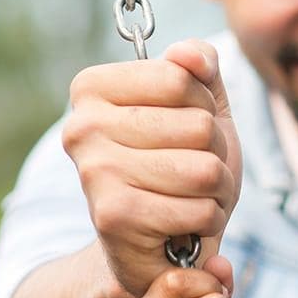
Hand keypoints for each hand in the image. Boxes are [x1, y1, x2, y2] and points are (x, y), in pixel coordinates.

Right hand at [63, 39, 241, 297]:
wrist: (163, 241)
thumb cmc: (184, 161)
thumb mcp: (201, 103)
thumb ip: (200, 64)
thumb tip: (189, 55)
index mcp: (91, 88)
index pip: (180, 75)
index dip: (202, 105)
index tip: (180, 126)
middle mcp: (81, 127)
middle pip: (199, 124)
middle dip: (214, 151)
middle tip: (187, 169)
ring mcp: (94, 172)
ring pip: (205, 169)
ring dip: (216, 188)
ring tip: (188, 195)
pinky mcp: (113, 217)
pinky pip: (201, 208)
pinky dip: (208, 218)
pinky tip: (183, 224)